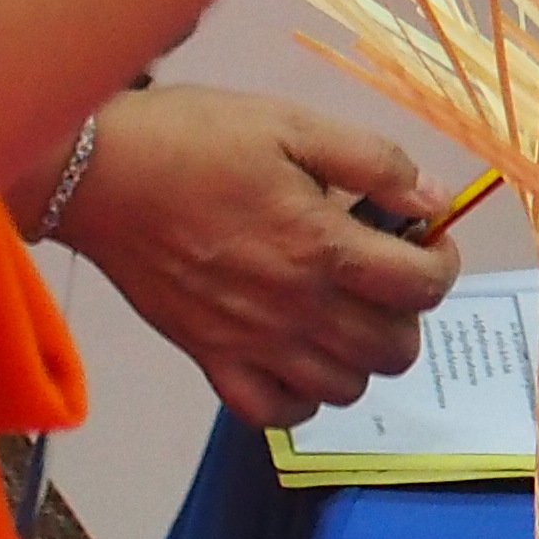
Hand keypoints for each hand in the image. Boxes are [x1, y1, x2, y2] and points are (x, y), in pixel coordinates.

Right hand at [35, 85, 460, 426]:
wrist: (97, 172)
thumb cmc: (198, 139)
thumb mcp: (297, 126)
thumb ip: (377, 164)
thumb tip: (434, 201)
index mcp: (322, 247)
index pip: (421, 288)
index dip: (442, 265)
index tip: (427, 242)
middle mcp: (293, 306)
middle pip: (392, 349)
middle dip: (409, 314)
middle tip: (386, 276)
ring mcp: (248, 341)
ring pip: (343, 389)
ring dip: (361, 357)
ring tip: (346, 312)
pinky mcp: (206, 358)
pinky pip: (272, 413)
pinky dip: (299, 397)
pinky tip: (299, 354)